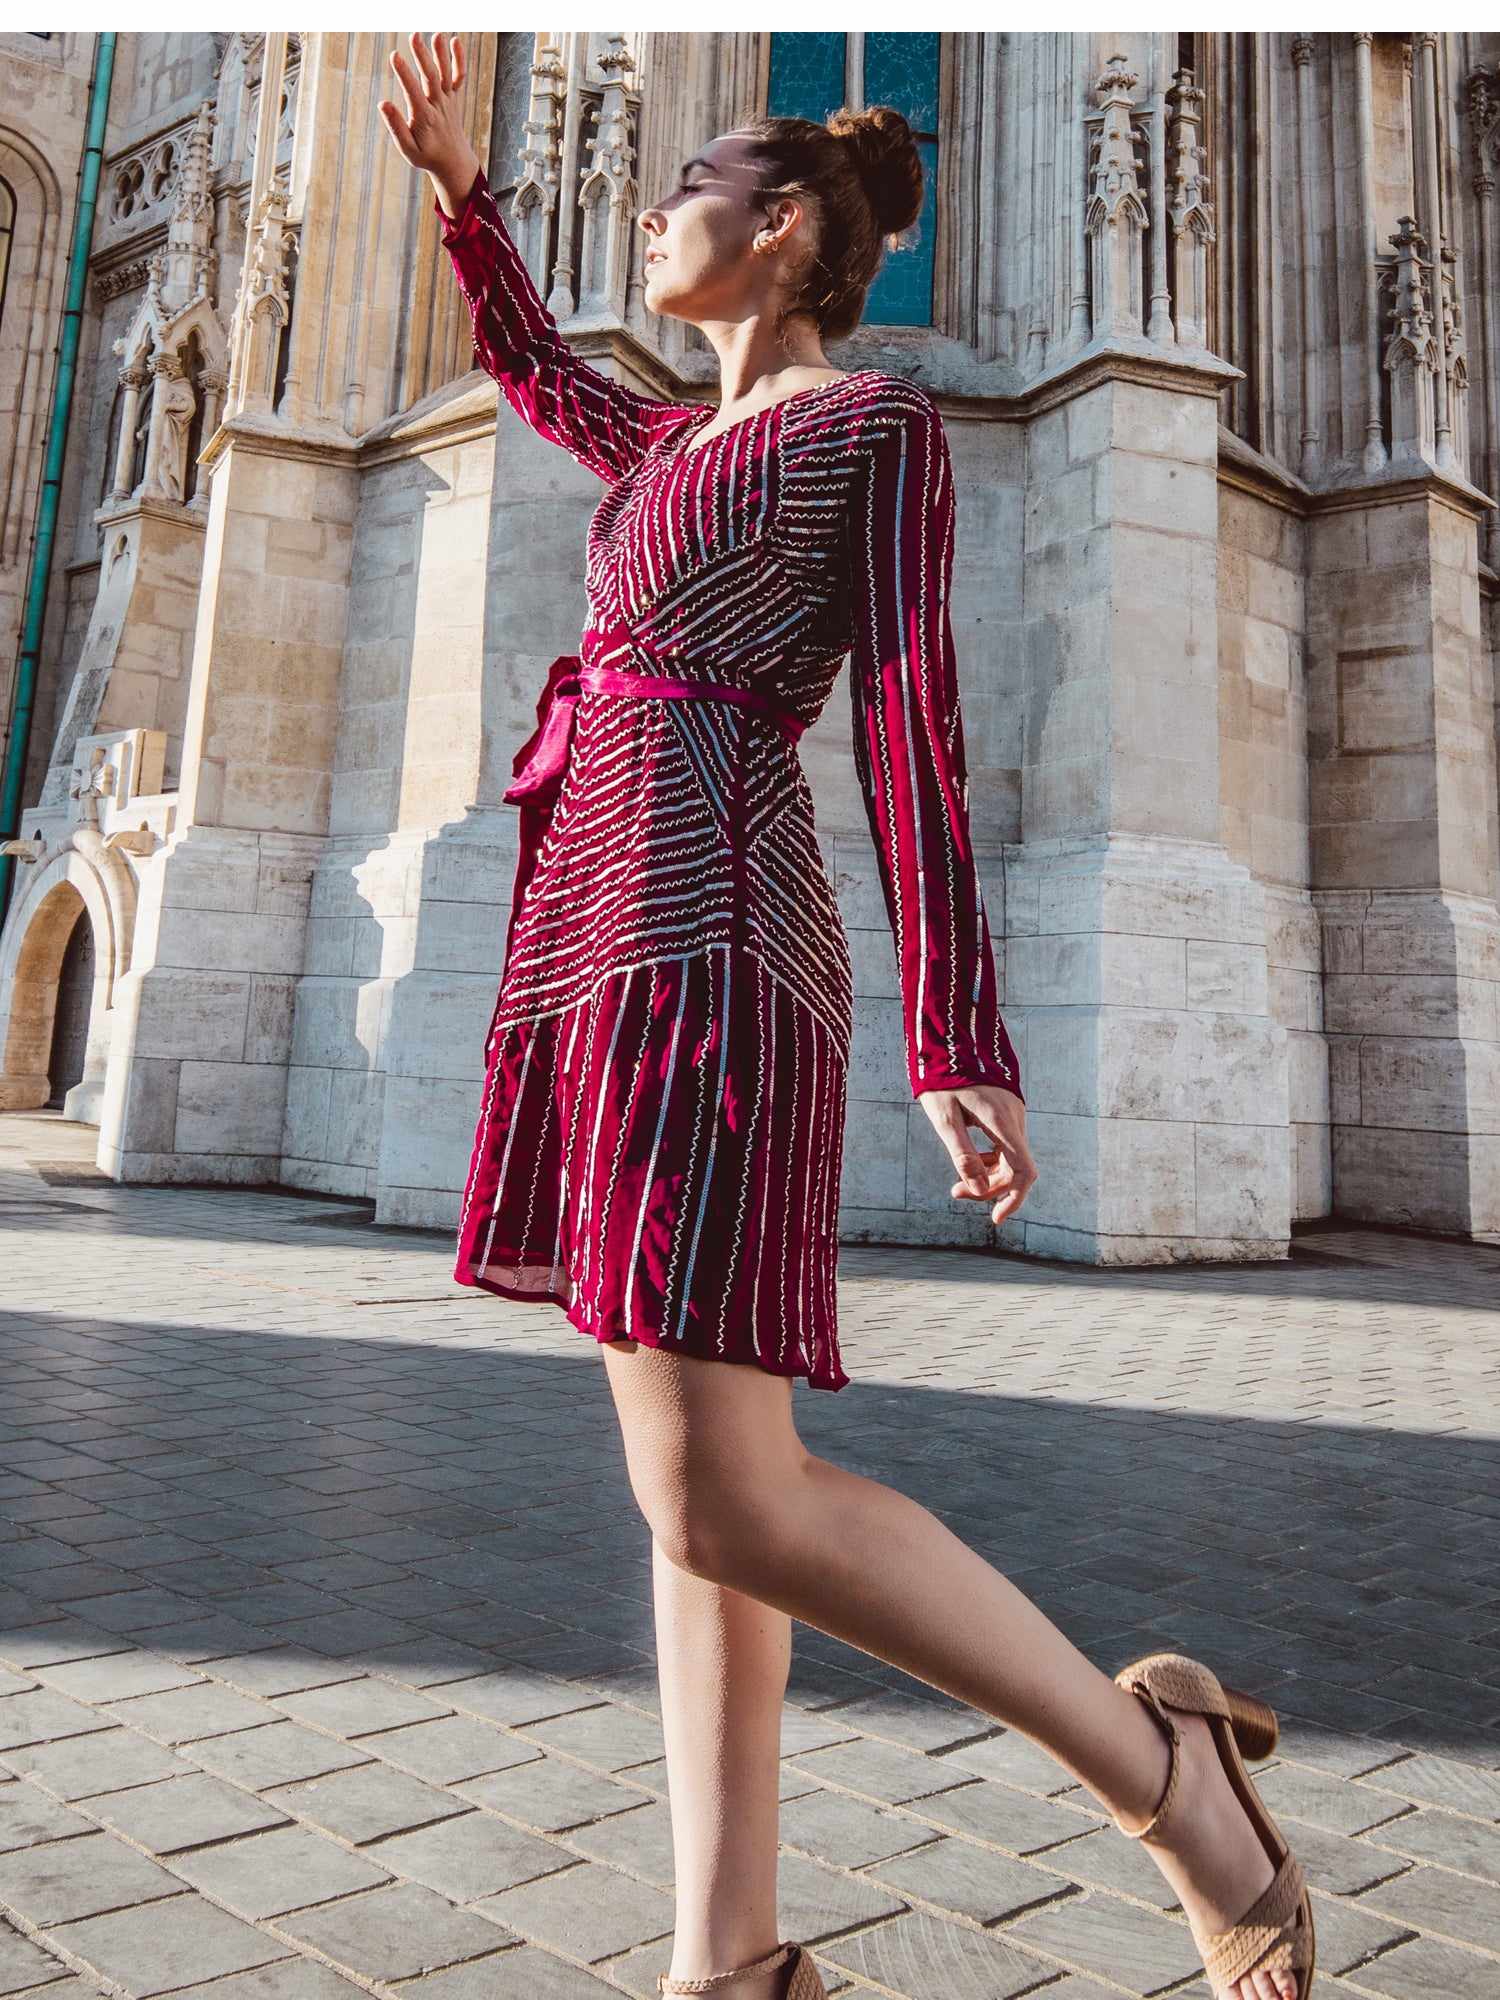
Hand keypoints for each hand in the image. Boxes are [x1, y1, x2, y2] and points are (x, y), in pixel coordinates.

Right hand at [378, 32, 480, 216]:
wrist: (454, 162)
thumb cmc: (426, 156)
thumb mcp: (408, 149)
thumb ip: (396, 127)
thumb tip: (383, 104)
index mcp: (425, 118)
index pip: (413, 92)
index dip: (404, 74)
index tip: (394, 56)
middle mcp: (439, 106)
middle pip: (431, 78)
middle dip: (422, 57)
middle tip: (414, 36)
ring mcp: (448, 100)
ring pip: (446, 74)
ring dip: (441, 53)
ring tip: (436, 34)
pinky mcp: (454, 97)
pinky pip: (459, 77)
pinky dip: (459, 60)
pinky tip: (456, 40)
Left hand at [919, 1083, 1035, 1225]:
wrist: (950, 1044)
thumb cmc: (943, 1080)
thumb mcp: (945, 1119)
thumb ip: (962, 1155)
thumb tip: (976, 1191)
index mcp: (1001, 1121)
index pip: (1022, 1170)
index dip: (1013, 1198)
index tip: (997, 1219)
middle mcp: (1014, 1119)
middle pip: (1015, 1168)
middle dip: (989, 1188)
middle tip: (955, 1193)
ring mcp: (1013, 1115)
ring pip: (1010, 1158)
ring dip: (988, 1175)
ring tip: (957, 1185)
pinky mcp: (1007, 1113)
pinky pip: (1006, 1145)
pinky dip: (990, 1160)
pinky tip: (970, 1161)